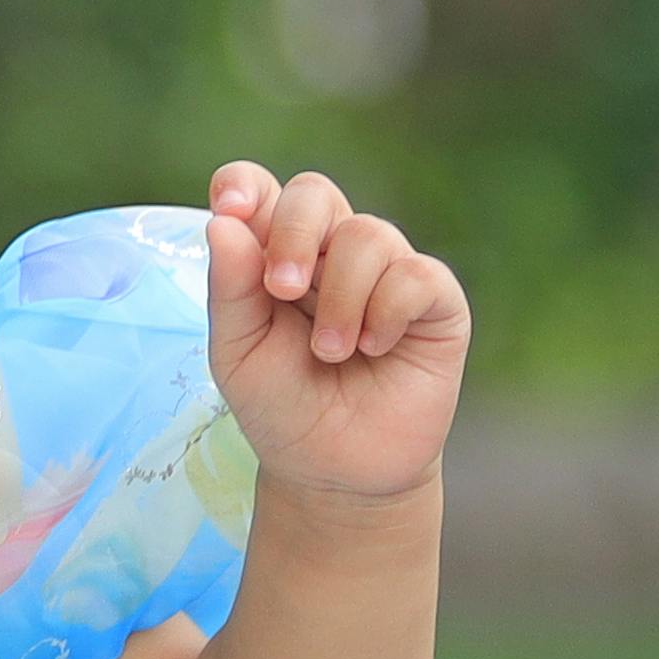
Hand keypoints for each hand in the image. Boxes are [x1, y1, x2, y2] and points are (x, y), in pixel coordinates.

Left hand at [203, 162, 466, 514]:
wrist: (337, 473)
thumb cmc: (282, 406)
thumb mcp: (238, 354)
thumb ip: (230, 290)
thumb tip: (222, 223)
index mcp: (276, 255)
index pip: (259, 191)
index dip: (244, 185)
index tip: (231, 209)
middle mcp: (331, 252)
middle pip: (315, 192)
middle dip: (293, 232)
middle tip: (281, 289)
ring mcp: (386, 272)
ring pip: (367, 234)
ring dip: (341, 296)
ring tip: (332, 352)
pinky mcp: (435, 302)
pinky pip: (417, 274)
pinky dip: (388, 309)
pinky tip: (375, 348)